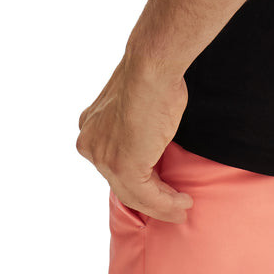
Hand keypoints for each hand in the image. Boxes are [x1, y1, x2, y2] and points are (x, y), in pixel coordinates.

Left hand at [75, 52, 194, 223]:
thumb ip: (134, 124)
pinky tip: (182, 202)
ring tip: (181, 207)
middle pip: (121, 181)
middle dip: (148, 197)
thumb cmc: (151, 74)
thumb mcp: (136, 102)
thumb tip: (149, 135)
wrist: (151, 66)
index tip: (157, 186)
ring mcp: (105, 157)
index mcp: (90, 127)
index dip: (135, 178)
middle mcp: (91, 144)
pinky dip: (166, 203)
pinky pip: (147, 195)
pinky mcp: (124, 166)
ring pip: (133, 193)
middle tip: (172, 205)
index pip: (112, 162)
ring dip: (161, 205)